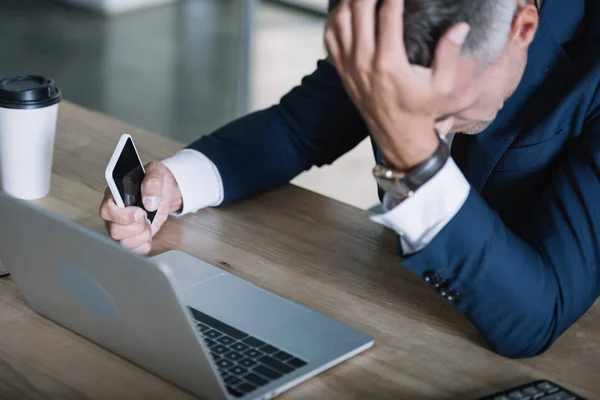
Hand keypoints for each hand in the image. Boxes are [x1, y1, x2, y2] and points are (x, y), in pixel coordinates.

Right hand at [99, 161, 182, 254]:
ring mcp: (121, 226)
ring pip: (123, 242)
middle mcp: (114, 213)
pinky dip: (144, 244)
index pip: (106, 210)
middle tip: (147, 217)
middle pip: (114, 230)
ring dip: (141, 236)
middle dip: (136, 227)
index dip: (123, 216)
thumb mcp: (157, 174)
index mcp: (115, 195)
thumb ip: (152, 183)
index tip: (140, 212)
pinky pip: (133, 249)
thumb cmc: (157, 182)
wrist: (166, 193)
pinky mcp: (131, 237)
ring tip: (149, 224)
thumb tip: (149, 201)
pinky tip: (149, 232)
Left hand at [324, 0, 469, 169]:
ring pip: (341, 21)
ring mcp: (349, 67)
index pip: (388, 14)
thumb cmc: (421, 110)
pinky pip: (330, 38)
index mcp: (390, 63)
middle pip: (360, 11)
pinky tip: (346, 10)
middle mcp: (364, 63)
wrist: (398, 136)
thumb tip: (460, 26)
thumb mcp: (443, 85)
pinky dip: (335, 19)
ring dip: (351, 1)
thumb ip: (450, 54)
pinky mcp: (341, 71)